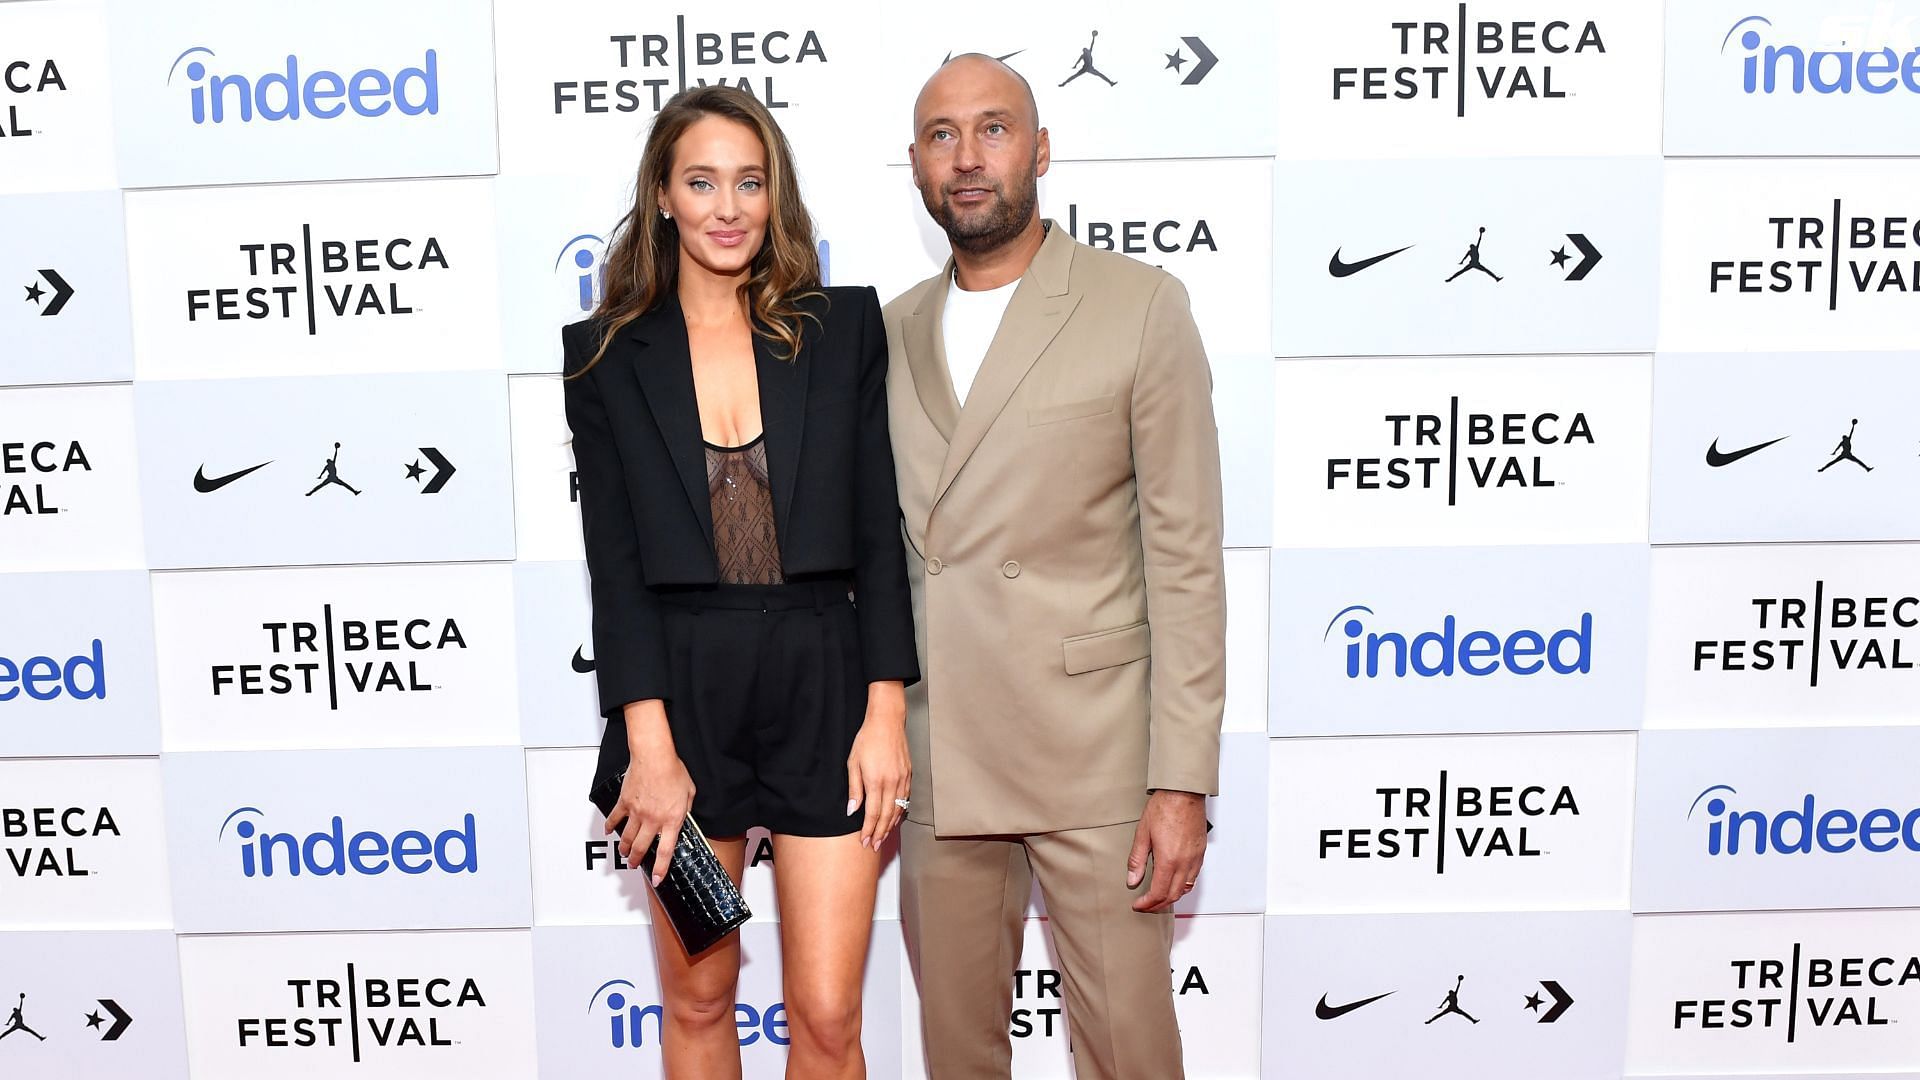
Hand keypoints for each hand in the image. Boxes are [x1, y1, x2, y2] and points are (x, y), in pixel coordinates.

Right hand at [606, 702, 695, 886]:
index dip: (660, 868)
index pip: (666, 851)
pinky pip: (615, 818)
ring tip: (624, 853)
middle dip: (637, 860)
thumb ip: (686, 809)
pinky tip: (609, 831)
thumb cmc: (674, 771)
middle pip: (643, 847)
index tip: (656, 879)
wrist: (655, 756)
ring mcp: (637, 812)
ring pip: (628, 837)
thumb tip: (684, 817)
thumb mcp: (689, 793)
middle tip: (633, 865)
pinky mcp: (625, 802)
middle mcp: (653, 820)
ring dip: (625, 848)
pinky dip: (610, 826)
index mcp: (672, 820)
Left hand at [846, 680, 908, 849]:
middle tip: (875, 846)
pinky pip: (905, 799)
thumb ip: (854, 789)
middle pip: (887, 815)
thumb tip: (852, 810)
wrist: (887, 722)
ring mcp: (902, 779)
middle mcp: (891, 783)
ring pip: (898, 809)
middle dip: (880, 833)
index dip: (869, 829)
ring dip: (891, 825)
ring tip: (884, 837)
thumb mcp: (853, 763)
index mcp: (875, 781)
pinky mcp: (909, 774)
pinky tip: (894, 818)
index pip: (873, 813)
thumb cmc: (867, 740)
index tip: (865, 841)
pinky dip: (900, 812)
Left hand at [1127, 790, 1207, 912]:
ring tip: (1158, 897)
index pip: (1158, 893)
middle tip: (1146, 905)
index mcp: (1169, 860)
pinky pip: (1193, 877)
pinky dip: (1182, 885)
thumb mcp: (1143, 834)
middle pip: (1173, 895)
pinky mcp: (1201, 852)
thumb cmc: (1164, 808)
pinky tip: (1173, 882)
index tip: (1138, 905)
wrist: (1184, 792)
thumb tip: (1132, 880)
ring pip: (1185, 888)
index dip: (1147, 903)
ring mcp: (1195, 858)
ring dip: (1171, 897)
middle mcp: (1185, 863)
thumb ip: (1137, 860)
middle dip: (1158, 905)